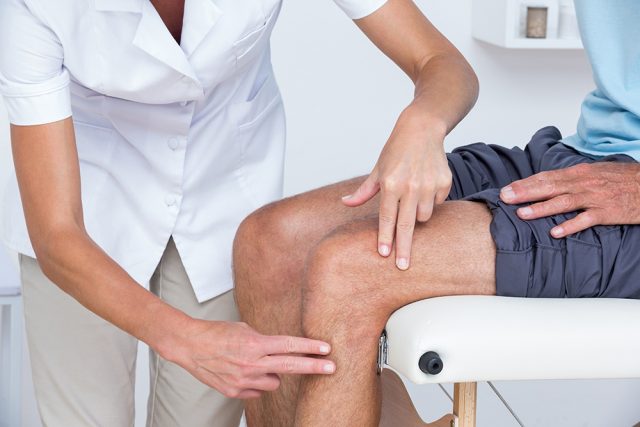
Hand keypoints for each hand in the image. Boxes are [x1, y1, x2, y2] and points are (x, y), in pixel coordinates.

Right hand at [163, 320, 334, 398]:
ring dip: (273, 374)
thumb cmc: (217, 333)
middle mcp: (251, 363)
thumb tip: (282, 351)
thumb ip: (265, 341)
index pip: (289, 345)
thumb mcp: (245, 329)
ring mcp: (243, 380)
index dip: (310, 347)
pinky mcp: (234, 392)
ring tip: (257, 363)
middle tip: (332, 367)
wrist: (189, 346)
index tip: (327, 349)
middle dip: (313, 367)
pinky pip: (258, 391)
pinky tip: (244, 372)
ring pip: (275, 382)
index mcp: (254, 343)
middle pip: (290, 366)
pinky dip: (256, 383)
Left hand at [342, 107, 451, 269]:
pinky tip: (426, 186)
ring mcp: (429, 185)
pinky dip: (432, 201)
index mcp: (390, 183)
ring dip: (417, 216)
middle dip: (404, 248)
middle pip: (406, 225)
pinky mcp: (444, 182)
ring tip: (413, 199)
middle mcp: (410, 186)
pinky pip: (438, 203)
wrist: (422, 129)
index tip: (385, 255)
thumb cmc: (396, 150)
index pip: (386, 217)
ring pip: (424, 216)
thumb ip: (363, 191)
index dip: (385, 237)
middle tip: (403, 266)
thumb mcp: (377, 169)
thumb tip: (345, 203)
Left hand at [500, 162, 639, 237]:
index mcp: (579, 172)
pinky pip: (586, 220)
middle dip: (525, 193)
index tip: (507, 189)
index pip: (546, 177)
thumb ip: (571, 178)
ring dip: (541, 208)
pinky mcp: (607, 212)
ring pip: (563, 202)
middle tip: (505, 198)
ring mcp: (595, 198)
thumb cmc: (621, 179)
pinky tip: (555, 232)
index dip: (525, 183)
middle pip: (550, 187)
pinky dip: (570, 226)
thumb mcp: (594, 172)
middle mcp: (584, 183)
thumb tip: (547, 183)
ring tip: (522, 214)